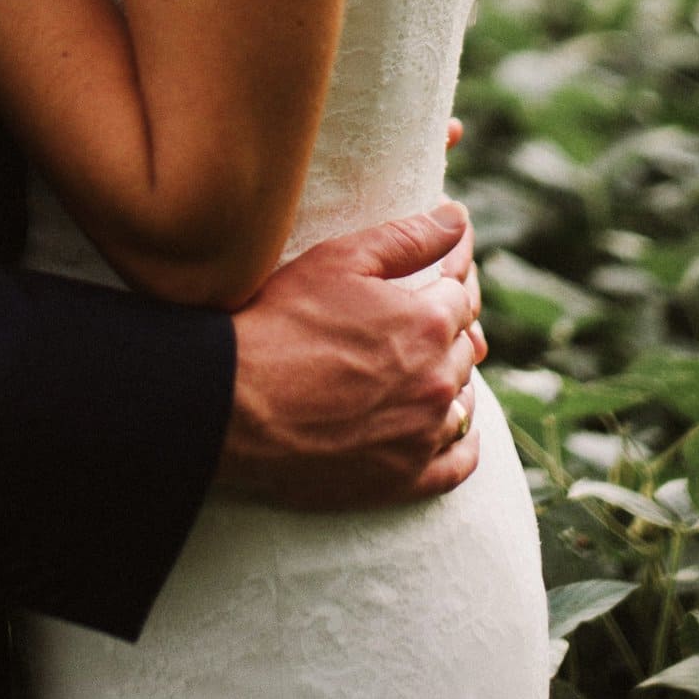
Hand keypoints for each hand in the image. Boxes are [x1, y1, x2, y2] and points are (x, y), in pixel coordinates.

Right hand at [216, 201, 486, 509]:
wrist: (234, 406)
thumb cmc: (281, 323)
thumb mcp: (340, 260)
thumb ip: (408, 237)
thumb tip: (459, 219)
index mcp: (428, 322)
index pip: (460, 292)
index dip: (450, 275)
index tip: (439, 267)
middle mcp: (437, 380)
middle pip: (464, 345)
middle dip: (449, 325)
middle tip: (425, 315)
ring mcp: (423, 435)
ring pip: (463, 400)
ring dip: (454, 379)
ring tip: (430, 366)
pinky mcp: (404, 479)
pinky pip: (458, 462)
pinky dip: (463, 442)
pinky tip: (451, 428)